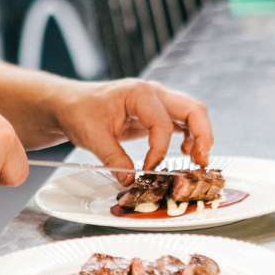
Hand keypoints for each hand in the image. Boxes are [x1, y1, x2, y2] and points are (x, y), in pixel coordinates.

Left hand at [48, 79, 215, 180]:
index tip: (148, 169)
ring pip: (192, 115)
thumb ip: (113, 159)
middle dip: (203, 136)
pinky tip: (185, 153)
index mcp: (139, 93)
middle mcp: (154, 93)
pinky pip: (182, 123)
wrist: (71, 104)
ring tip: (198, 162)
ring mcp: (158, 102)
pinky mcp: (156, 114)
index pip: (163, 124)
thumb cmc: (80, 111)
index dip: (159, 151)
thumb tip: (132, 181)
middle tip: (202, 162)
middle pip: (193, 110)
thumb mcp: (92, 136)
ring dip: (200, 137)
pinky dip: (189, 137)